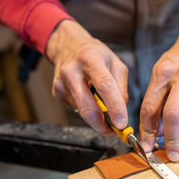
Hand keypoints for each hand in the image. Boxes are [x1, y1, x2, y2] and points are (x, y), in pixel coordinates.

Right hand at [46, 20, 128, 135]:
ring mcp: (61, 82)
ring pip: (82, 112)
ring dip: (97, 120)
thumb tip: (121, 112)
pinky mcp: (56, 91)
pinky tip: (90, 99)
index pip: (104, 86)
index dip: (114, 107)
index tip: (122, 124)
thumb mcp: (116, 64)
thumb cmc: (96, 55)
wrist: (68, 46)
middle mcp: (73, 71)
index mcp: (91, 59)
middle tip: (115, 132)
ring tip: (107, 117)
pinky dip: (87, 110)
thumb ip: (121, 88)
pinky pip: (76, 108)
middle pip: (88, 107)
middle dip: (103, 125)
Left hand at [140, 19, 178, 161]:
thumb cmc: (178, 61)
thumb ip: (157, 100)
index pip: (151, 107)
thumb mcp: (161, 73)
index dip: (147, 130)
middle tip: (169, 154)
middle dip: (170, 138)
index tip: (147, 145)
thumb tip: (156, 131)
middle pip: (172, 113)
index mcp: (163, 73)